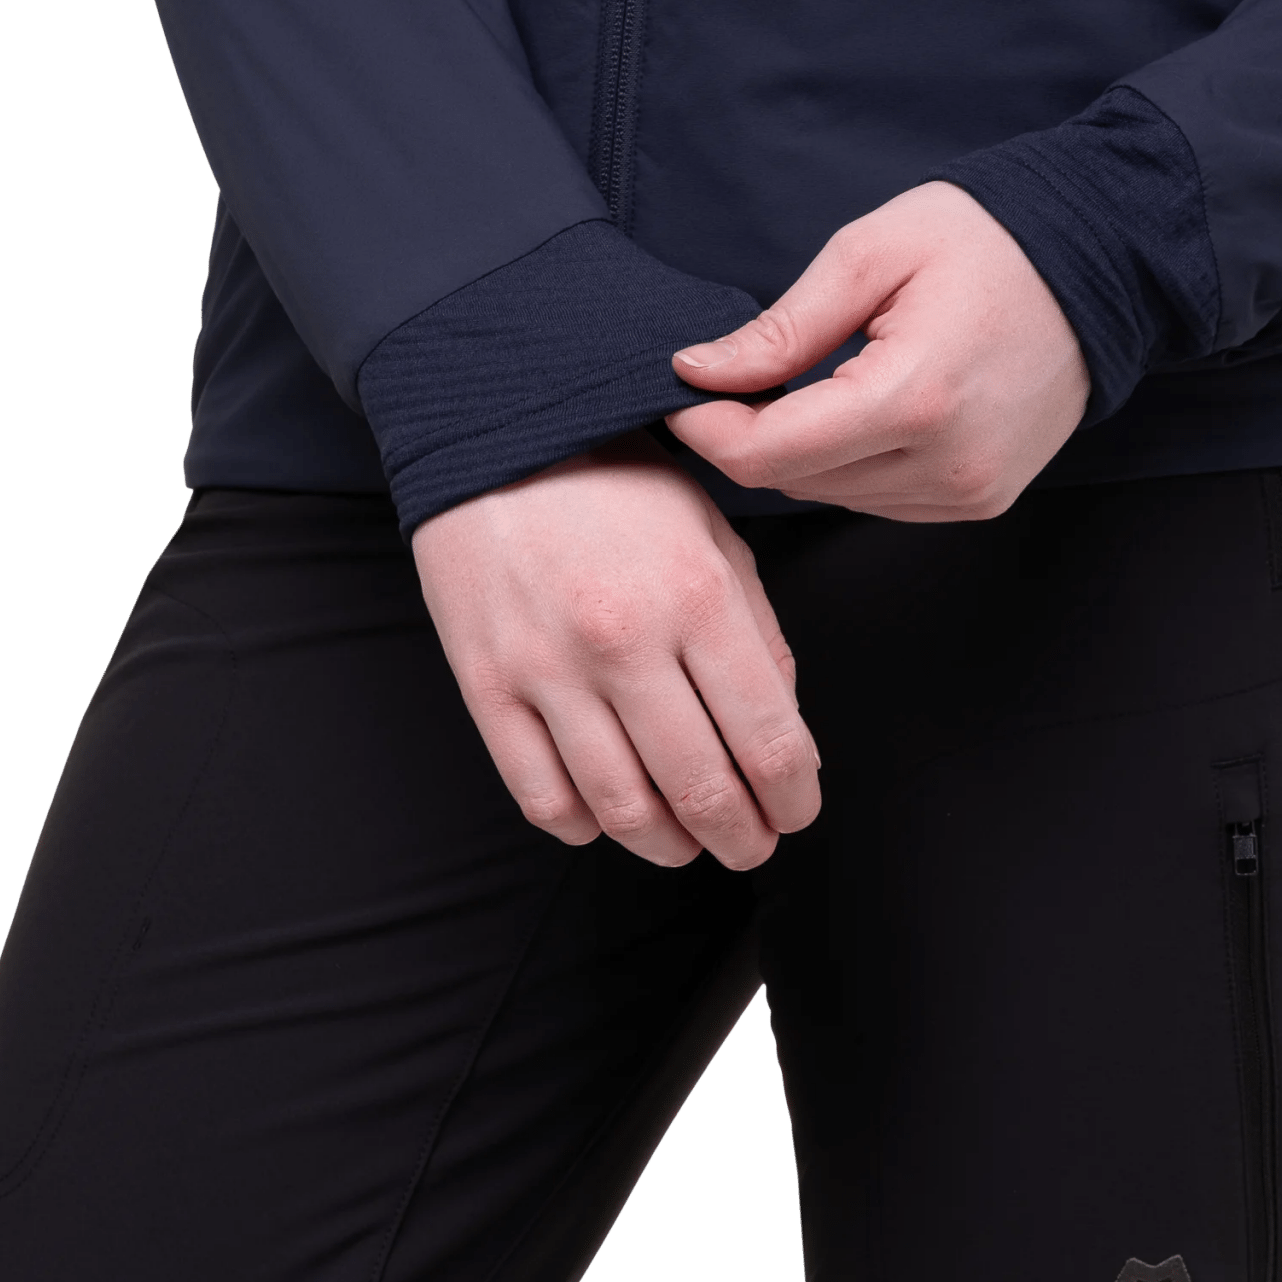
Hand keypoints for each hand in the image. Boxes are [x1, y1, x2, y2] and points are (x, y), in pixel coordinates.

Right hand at [411, 435, 820, 868]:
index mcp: (697, 596)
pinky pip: (541, 796)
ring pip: (621, 810)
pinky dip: (583, 827)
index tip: (796, 812)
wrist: (492, 435)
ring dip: (667, 846)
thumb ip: (757, 633)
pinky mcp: (485, 685)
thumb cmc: (614, 483)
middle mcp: (623, 640)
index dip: (793, 800)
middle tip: (750, 845)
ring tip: (684, 842)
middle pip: (701, 791)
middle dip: (741, 838)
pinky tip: (606, 816)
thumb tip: (781, 730)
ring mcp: (547, 668)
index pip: (769, 742)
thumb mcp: (712, 534)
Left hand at [666, 182, 1087, 519]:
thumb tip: (698, 373)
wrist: (1101, 262)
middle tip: (741, 374)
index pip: (765, 455)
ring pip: (830, 495)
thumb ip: (780, 328)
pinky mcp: (980, 500)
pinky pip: (877, 499)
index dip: (706, 427)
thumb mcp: (870, 254)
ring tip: (812, 381)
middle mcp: (946, 464)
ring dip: (801, 450)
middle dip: (748, 433)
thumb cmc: (989, 241)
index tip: (682, 387)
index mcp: (913, 399)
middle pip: (791, 481)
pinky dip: (849, 463)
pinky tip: (862, 407)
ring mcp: (968, 491)